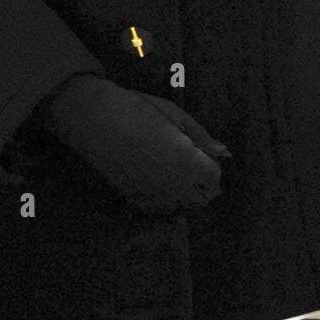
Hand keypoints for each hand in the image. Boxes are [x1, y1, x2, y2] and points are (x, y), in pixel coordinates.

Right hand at [45, 76, 230, 215]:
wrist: (95, 119)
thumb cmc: (136, 108)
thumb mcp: (174, 114)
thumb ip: (200, 136)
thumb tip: (224, 151)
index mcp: (187, 161)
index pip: (214, 177)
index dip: (210, 163)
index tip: (199, 151)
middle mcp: (174, 185)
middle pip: (203, 198)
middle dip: (202, 183)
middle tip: (190, 163)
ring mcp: (154, 195)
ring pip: (183, 208)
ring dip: (186, 194)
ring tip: (174, 172)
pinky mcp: (136, 199)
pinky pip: (161, 210)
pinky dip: (165, 201)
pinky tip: (158, 182)